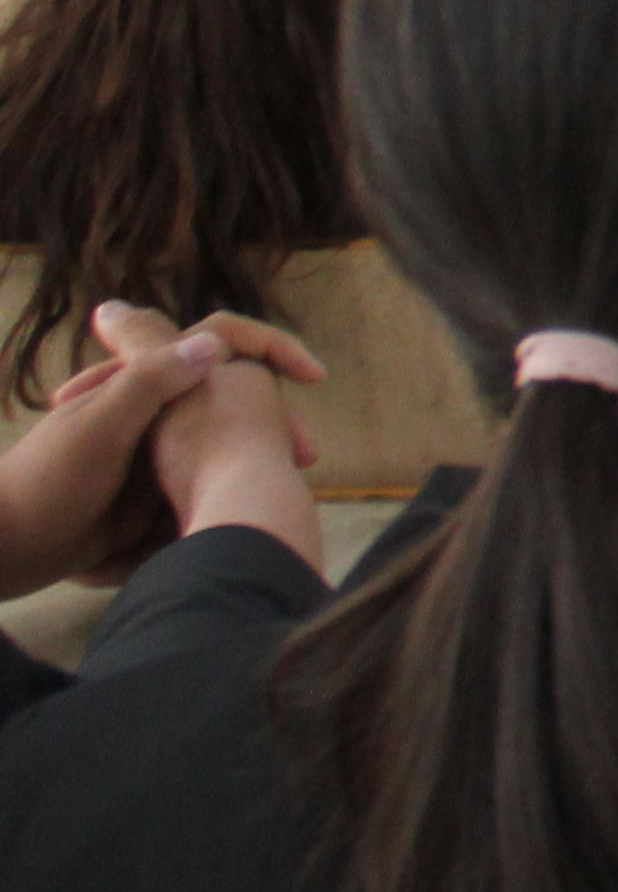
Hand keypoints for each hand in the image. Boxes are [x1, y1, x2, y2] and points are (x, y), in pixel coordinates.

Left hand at [0, 306, 326, 593]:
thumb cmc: (50, 484)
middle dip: (275, 418)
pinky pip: (203, 483)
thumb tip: (213, 341)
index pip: (223, 340)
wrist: (7, 551)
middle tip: (303, 453)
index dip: (273, 347)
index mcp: (144, 381)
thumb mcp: (100, 426)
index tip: (313, 375)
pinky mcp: (149, 495)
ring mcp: (153, 452)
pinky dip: (227, 492)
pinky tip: (245, 511)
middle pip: (232, 393)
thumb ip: (150, 381)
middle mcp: (153, 409)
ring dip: (256, 459)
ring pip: (223, 442)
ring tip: (283, 488)